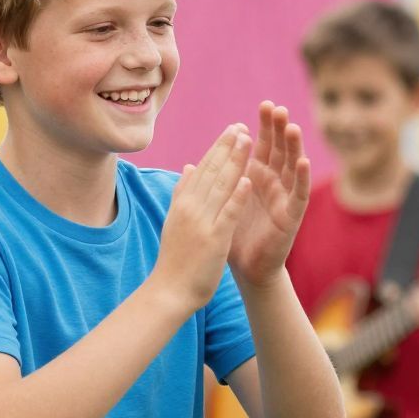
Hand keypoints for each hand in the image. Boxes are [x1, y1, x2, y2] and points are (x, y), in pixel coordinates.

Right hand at [154, 125, 254, 314]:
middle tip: (243, 126)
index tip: (232, 130)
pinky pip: (227, 214)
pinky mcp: (213, 239)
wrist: (168, 291)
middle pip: (211, 171)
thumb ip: (182, 193)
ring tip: (248, 140)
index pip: (202, 168)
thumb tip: (187, 166)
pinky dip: (237, 196)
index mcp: (182, 203)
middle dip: (229, 147)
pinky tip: (249, 179)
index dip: (219, 147)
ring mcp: (201, 222)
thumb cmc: (174, 260)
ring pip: (220, 186)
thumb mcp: (175, 221)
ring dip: (235, 162)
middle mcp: (190, 208)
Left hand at [226, 101, 311, 288]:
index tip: (263, 105)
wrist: (245, 269)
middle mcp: (273, 184)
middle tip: (277, 108)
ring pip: (292, 167)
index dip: (263, 127)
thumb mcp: (219, 206)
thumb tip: (191, 163)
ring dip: (293, 147)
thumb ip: (210, 186)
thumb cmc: (233, 237)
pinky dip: (302, 178)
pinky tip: (304, 161)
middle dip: (279, 130)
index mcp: (255, 178)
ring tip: (292, 127)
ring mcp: (284, 199)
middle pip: (278, 150)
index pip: (261, 146)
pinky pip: (299, 194)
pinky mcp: (291, 217)